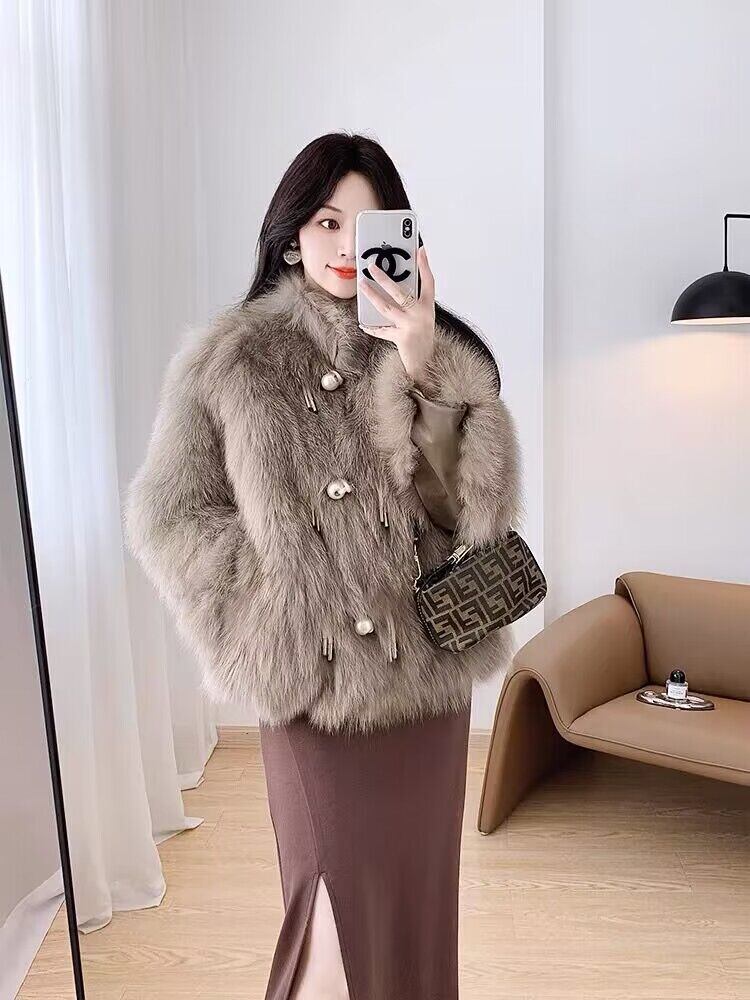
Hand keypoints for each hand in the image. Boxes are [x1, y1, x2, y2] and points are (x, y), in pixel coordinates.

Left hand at [358, 245, 435, 381]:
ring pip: (387, 308)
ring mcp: (410, 326)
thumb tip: (396, 284)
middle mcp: (421, 315)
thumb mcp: (424, 316)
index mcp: (428, 307)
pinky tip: (362, 323)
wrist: (427, 363)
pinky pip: (382, 330)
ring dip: (372, 296)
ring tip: (362, 285)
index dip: (425, 265)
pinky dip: (372, 327)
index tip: (420, 250)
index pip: (429, 282)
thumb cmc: (424, 337)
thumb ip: (414, 301)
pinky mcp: (401, 338)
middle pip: (400, 292)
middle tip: (372, 267)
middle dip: (384, 278)